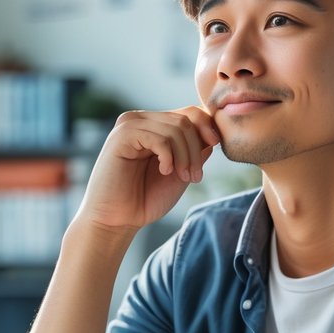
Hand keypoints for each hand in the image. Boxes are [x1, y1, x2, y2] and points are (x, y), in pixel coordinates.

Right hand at [75, 107, 220, 232]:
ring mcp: (130, 125)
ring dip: (186, 156)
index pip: (189, 112)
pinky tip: (164, 170)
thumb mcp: (180, 172)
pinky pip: (158, 137)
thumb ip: (195, 152)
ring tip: (183, 177)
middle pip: (185, 120)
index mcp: (155, 126)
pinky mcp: (121, 136)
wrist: (118, 219)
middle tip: (195, 176)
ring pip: (175, 128)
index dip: (207, 126)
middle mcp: (142, 120)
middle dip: (196, 150)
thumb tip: (214, 133)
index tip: (216, 145)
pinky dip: (168, 156)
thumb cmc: (145, 199)